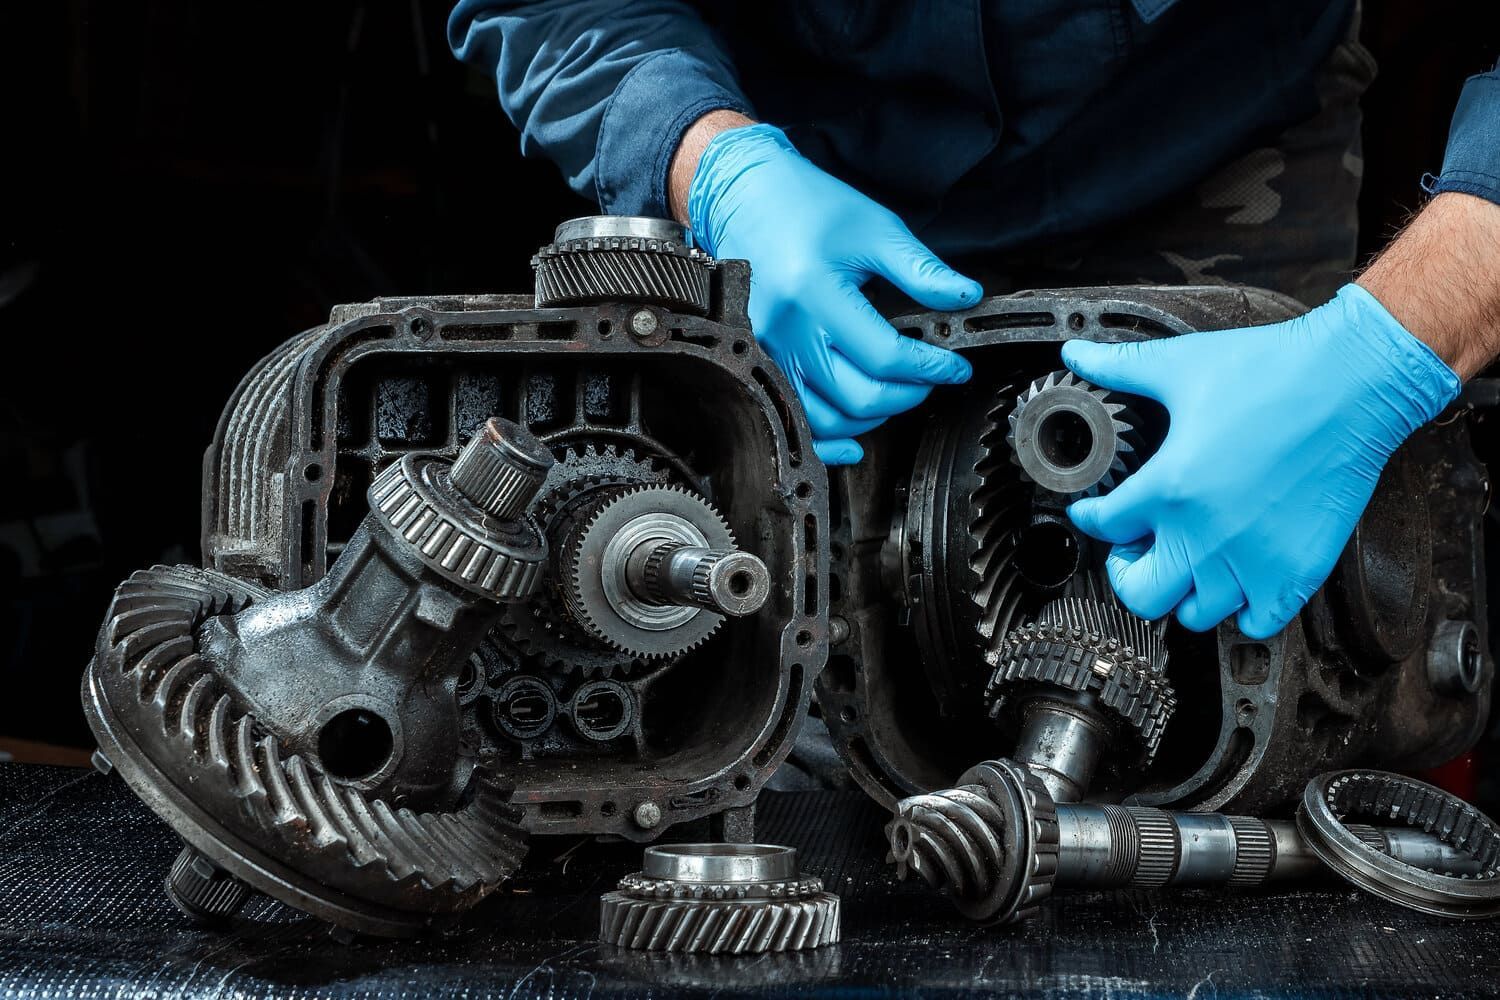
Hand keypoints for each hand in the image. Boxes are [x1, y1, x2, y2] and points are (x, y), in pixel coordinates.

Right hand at [684, 122, 980, 463]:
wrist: (744, 197)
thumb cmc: (807, 206)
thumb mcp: (874, 228)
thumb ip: (921, 269)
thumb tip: (966, 297)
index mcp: (816, 294)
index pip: (884, 356)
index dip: (930, 368)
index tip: (954, 366)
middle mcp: (786, 331)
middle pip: (857, 397)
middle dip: (907, 394)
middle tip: (928, 377)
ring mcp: (766, 353)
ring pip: (826, 418)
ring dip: (872, 417)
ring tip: (895, 392)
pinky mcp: (758, 363)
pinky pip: (793, 420)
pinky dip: (826, 441)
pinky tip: (854, 440)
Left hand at [1063, 284, 1459, 638]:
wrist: (1352, 381)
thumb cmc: (1271, 370)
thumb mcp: (1179, 364)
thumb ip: (1119, 366)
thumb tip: (1076, 352)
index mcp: (1168, 488)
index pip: (1104, 526)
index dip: (1091, 518)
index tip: (1095, 513)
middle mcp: (1204, 535)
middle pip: (1140, 593)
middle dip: (1128, 573)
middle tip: (1136, 549)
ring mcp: (1252, 559)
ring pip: (1195, 614)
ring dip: (1184, 592)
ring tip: (1187, 563)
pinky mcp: (1298, 570)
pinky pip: (1258, 622)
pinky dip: (1243, 612)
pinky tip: (1238, 582)